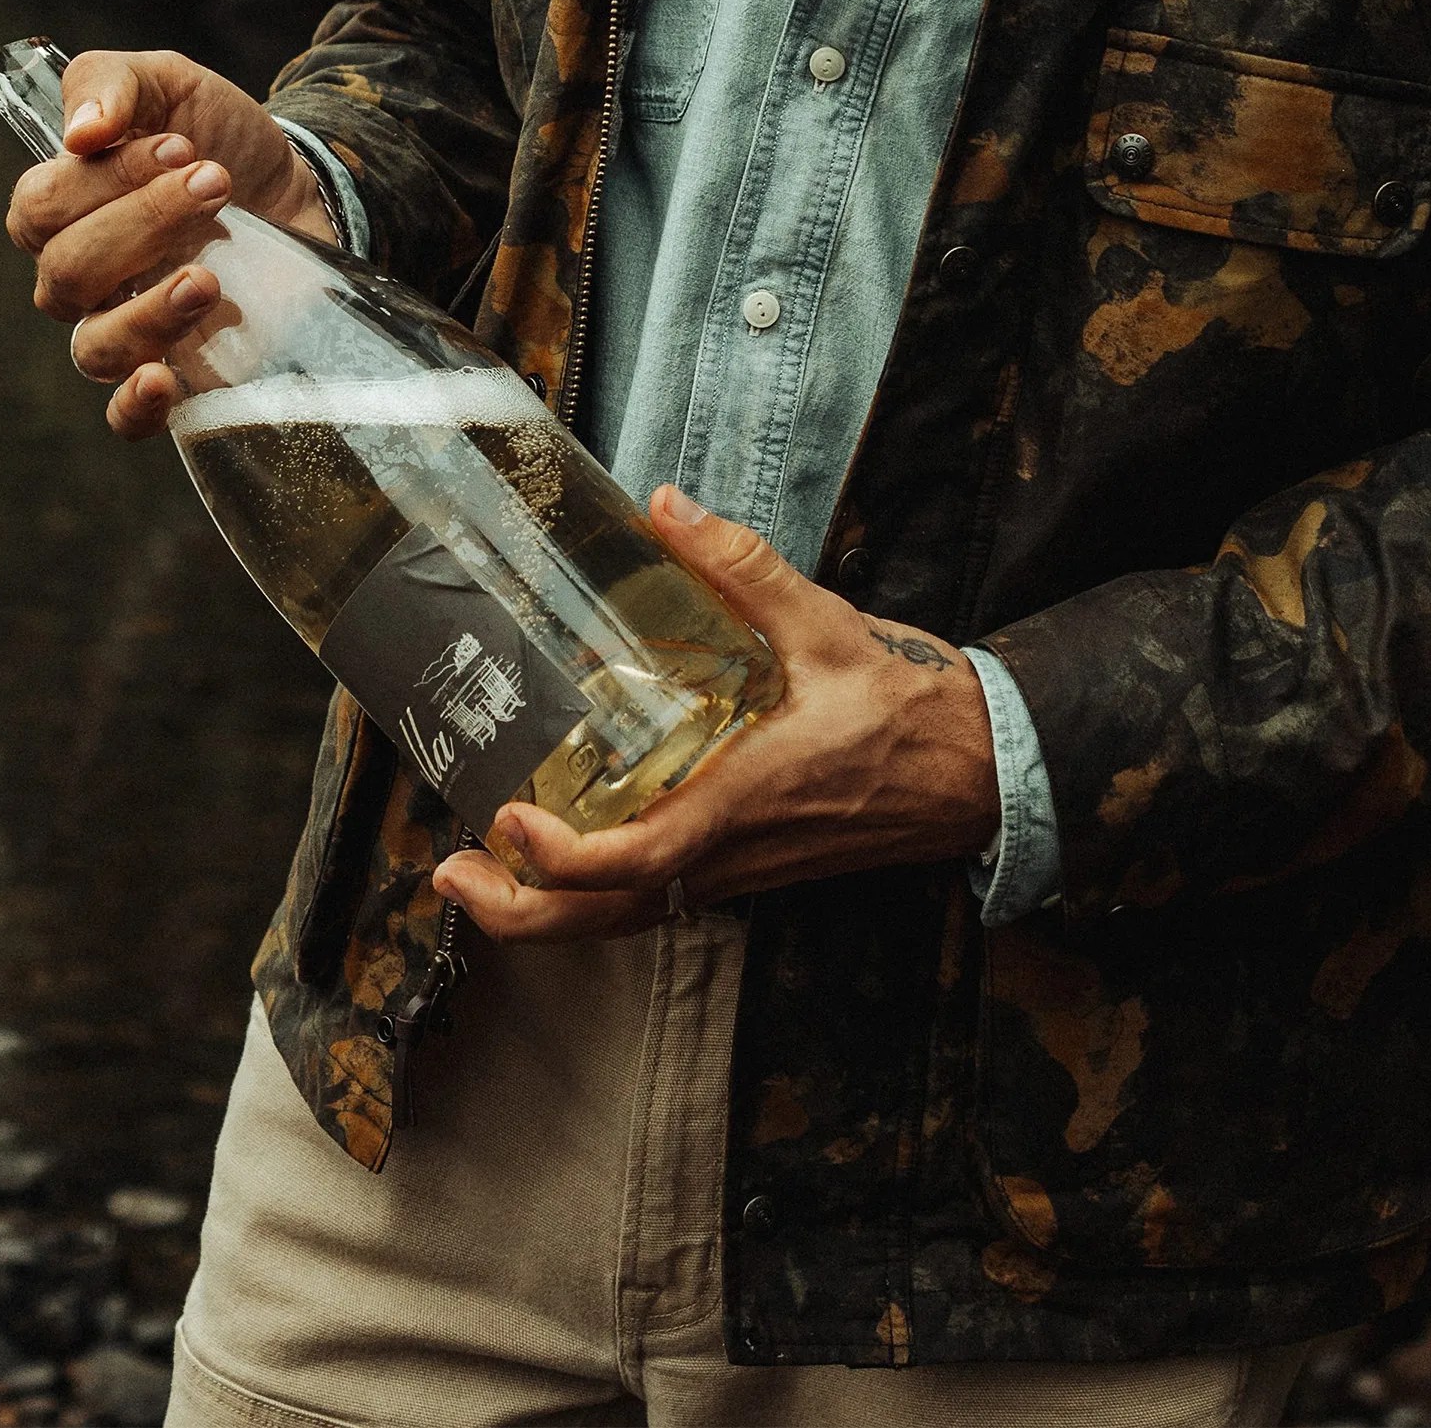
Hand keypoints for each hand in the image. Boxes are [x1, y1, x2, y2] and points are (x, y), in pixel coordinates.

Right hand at [4, 48, 336, 440]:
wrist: (302, 182)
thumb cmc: (221, 135)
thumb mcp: (172, 83)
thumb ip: (113, 84)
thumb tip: (80, 131)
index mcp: (67, 210)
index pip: (41, 210)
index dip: (103, 180)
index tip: (183, 147)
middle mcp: (88, 278)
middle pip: (70, 273)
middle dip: (143, 222)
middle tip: (215, 182)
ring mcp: (135, 328)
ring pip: (95, 348)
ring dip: (147, 311)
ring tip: (206, 278)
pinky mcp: (188, 369)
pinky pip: (129, 419)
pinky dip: (134, 408)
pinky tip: (162, 381)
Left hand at [433, 488, 1003, 940]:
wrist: (980, 773)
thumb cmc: (910, 710)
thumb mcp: (827, 623)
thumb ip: (743, 566)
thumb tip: (668, 506)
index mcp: (745, 800)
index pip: (636, 863)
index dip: (561, 860)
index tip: (509, 822)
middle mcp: (731, 853)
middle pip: (605, 923)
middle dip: (518, 914)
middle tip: (450, 872)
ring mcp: (738, 872)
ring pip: (626, 923)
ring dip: (546, 913)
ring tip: (484, 869)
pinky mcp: (749, 870)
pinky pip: (658, 904)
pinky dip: (596, 897)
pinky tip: (568, 850)